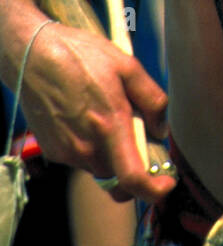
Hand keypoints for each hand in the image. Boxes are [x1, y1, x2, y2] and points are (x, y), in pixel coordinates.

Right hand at [19, 20, 175, 204]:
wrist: (33, 55)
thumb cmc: (81, 56)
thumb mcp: (128, 66)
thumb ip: (152, 100)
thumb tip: (161, 129)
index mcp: (110, 126)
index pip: (133, 178)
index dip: (154, 190)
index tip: (166, 184)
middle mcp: (87, 147)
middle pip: (118, 179)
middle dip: (134, 170)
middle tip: (140, 145)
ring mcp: (67, 152)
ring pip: (100, 170)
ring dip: (111, 156)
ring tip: (106, 118)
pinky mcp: (53, 151)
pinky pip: (82, 160)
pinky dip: (92, 148)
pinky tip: (87, 119)